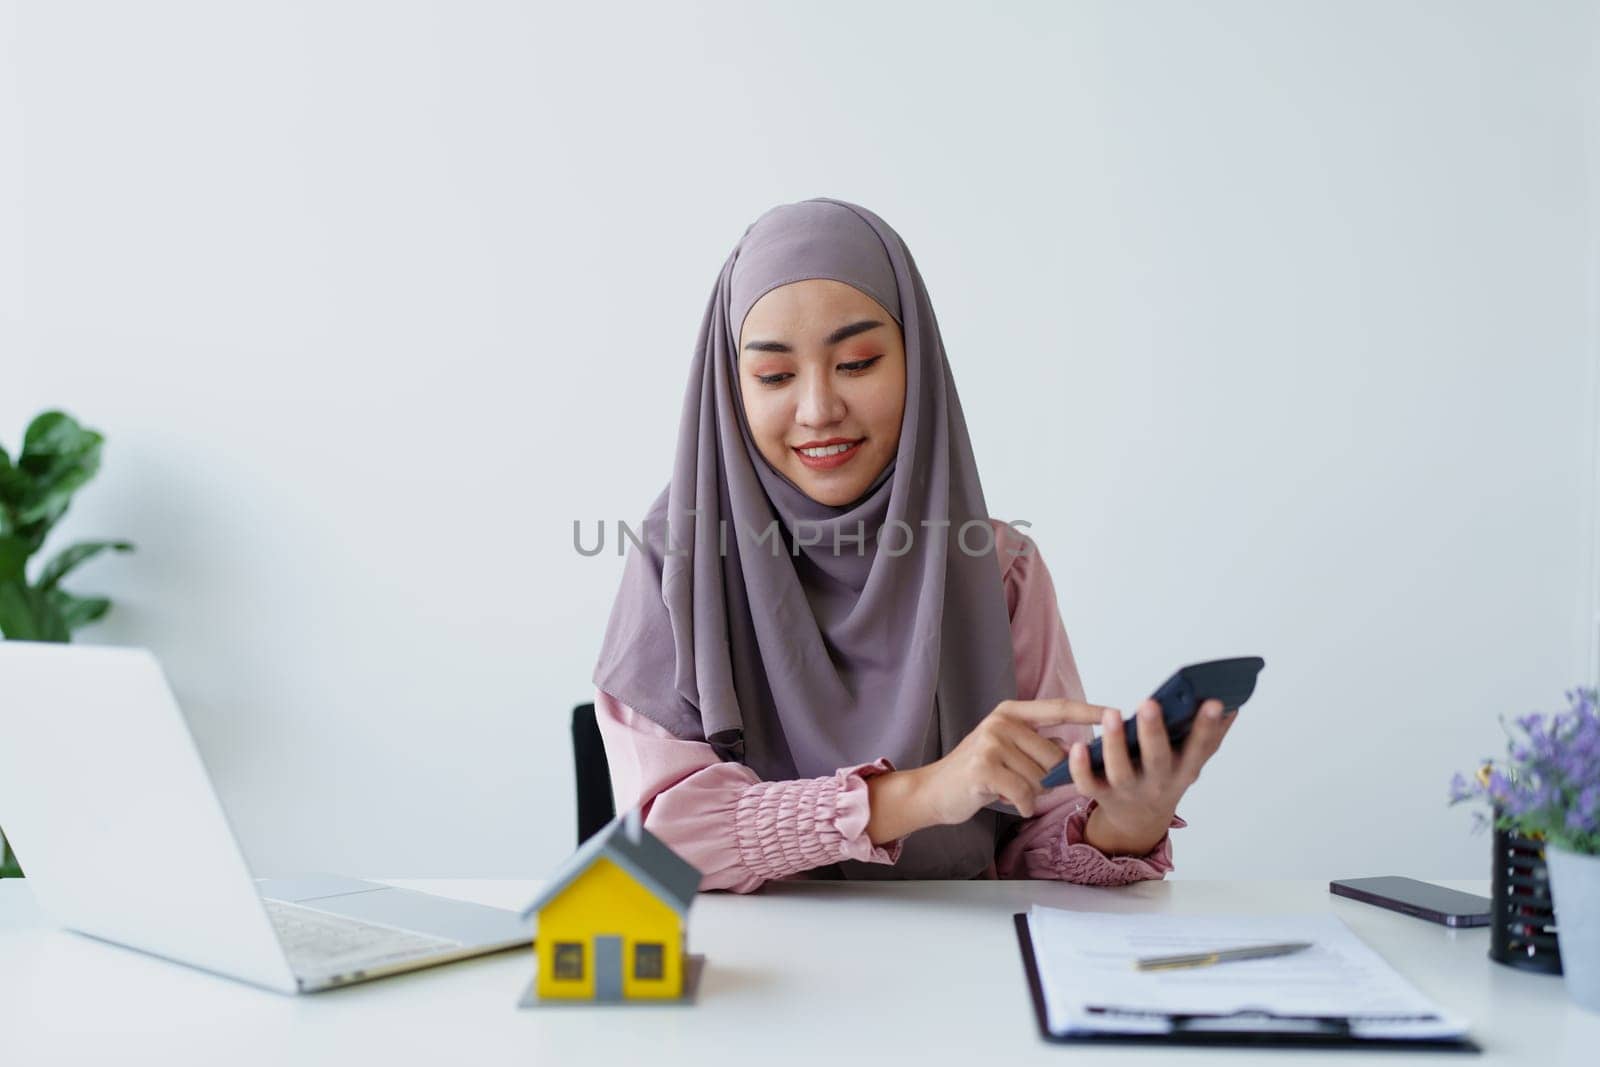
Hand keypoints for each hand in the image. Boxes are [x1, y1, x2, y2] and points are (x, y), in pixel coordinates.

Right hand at [915, 698, 1113, 823]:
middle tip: (1024, 785)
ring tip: (1009, 790)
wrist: (935, 791)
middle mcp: (1002, 721)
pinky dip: (1022, 804)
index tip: (1117, 713)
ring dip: (1031, 793)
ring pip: (1040, 777)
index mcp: (1011, 712)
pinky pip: (1024, 792)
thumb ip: (1040, 746)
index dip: (1089, 711)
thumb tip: (1077, 751)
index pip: (1059, 708)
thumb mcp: (1009, 751)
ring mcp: (991, 741)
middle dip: (1048, 778)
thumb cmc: (978, 773)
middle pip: (1054, 755)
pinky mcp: (983, 766)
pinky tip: (1010, 803)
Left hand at [1068, 697, 1237, 854]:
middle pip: (1157, 759)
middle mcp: (1158, 782)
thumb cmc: (1167, 776)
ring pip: (1120, 771)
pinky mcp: (1102, 795)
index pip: (1199, 748)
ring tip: (1113, 714)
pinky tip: (1077, 746)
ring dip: (1115, 743)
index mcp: (1184, 770)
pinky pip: (1089, 784)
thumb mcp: (1191, 760)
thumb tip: (1230, 705)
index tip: (1214, 702)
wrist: (1140, 819)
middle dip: (1154, 732)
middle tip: (1149, 703)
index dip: (1207, 728)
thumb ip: (1210, 734)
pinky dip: (1081, 768)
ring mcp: (1129, 790)